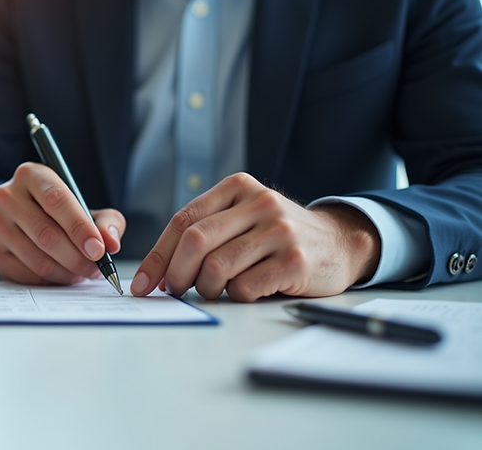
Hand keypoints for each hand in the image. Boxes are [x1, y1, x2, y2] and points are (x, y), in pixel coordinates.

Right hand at [0, 162, 124, 284]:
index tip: (99, 249)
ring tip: (82, 272)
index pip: (56, 200)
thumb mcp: (86, 206)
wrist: (22, 219)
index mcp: (32, 175)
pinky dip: (50, 280)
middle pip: (46, 234)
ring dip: (66, 272)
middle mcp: (7, 196)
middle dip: (77, 257)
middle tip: (96, 268)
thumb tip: (111, 242)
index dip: (80, 227)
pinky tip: (62, 274)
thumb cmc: (58, 211)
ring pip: (37, 258)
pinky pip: (27, 274)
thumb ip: (106, 221)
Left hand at [129, 173, 379, 301]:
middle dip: (175, 273)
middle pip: (195, 241)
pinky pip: (244, 287)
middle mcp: (259, 202)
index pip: (184, 221)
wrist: (340, 243)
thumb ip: (206, 231)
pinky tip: (245, 290)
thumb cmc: (278, 235)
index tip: (144, 284)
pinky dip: (235, 296)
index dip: (158, 255)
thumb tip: (158, 271)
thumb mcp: (243, 217)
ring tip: (213, 290)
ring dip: (205, 288)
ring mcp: (279, 230)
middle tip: (174, 291)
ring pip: (217, 267)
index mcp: (237, 187)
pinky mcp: (295, 261)